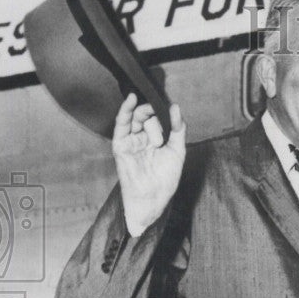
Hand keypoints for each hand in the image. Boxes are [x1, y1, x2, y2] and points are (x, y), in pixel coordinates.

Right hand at [112, 93, 185, 236]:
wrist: (153, 198)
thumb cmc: (165, 179)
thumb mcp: (177, 150)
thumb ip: (178, 129)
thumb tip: (176, 106)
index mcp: (156, 139)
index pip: (159, 117)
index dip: (165, 113)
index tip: (172, 110)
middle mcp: (142, 137)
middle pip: (148, 115)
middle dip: (156, 116)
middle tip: (163, 129)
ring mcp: (131, 140)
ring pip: (137, 117)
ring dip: (147, 118)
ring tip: (156, 135)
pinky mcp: (120, 144)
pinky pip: (121, 123)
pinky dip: (125, 109)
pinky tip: (132, 99)